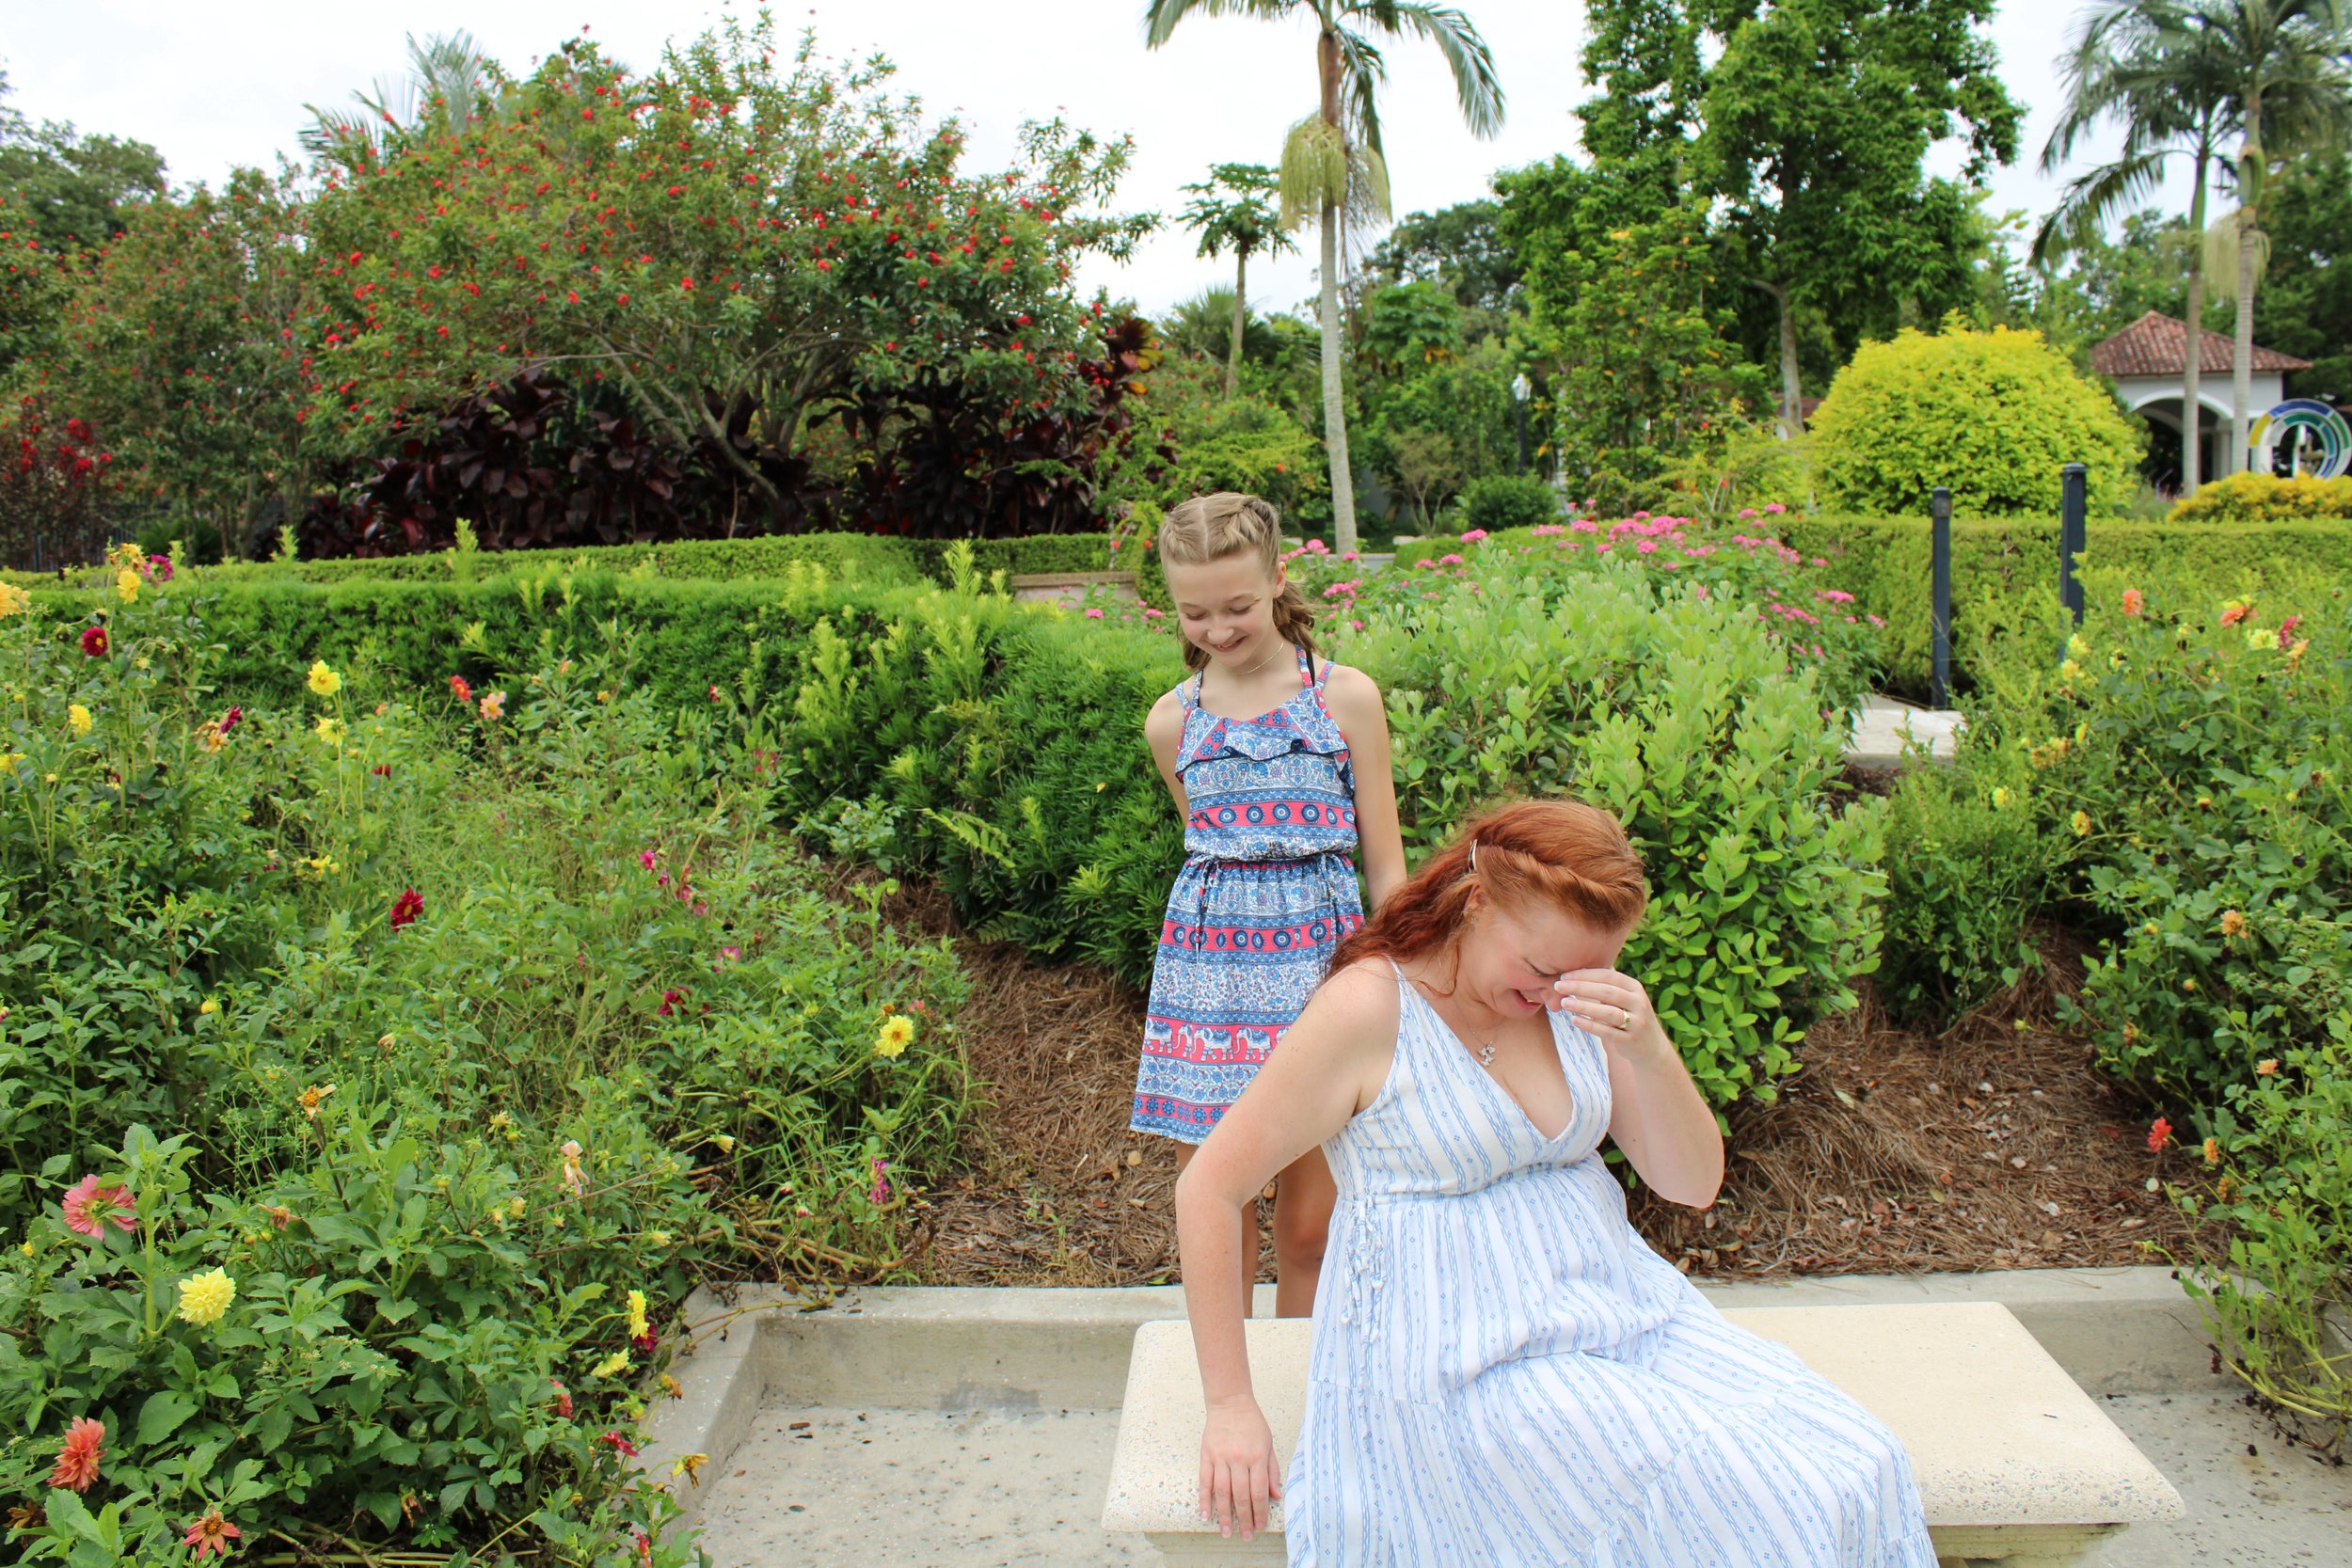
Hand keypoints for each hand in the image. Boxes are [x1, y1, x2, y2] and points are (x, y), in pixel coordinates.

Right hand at [1198, 1396, 1282, 1540]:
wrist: (1230, 1402)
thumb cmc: (1252, 1423)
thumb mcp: (1268, 1443)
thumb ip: (1272, 1470)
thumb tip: (1276, 1495)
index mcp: (1257, 1457)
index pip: (1259, 1491)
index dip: (1260, 1512)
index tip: (1260, 1526)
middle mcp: (1239, 1459)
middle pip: (1241, 1495)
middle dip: (1244, 1519)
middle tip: (1245, 1535)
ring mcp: (1221, 1458)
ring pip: (1222, 1492)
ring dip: (1224, 1514)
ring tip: (1226, 1531)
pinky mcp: (1207, 1456)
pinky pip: (1205, 1481)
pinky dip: (1204, 1499)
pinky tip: (1206, 1514)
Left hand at [1550, 968, 1666, 1054]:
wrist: (1652, 1047)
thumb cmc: (1629, 1016)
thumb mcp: (1624, 998)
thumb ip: (1606, 985)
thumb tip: (1577, 969)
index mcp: (1635, 987)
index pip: (1608, 975)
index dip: (1585, 974)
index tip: (1564, 975)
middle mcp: (1638, 1002)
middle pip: (1606, 991)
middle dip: (1580, 987)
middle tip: (1559, 986)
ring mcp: (1636, 1022)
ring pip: (1607, 1012)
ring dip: (1583, 1006)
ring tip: (1564, 1003)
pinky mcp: (1630, 1040)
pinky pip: (1607, 1032)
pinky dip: (1589, 1025)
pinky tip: (1574, 1020)